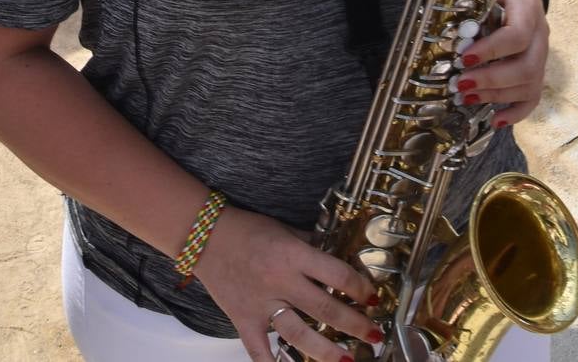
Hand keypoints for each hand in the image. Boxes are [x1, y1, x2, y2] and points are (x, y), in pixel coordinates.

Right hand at [194, 209, 382, 361]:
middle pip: (325, 309)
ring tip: (347, 360)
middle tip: (374, 335)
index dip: (360, 288)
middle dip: (354, 325)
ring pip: (298, 335)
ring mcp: (261, 304)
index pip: (336, 274)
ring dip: (326, 351)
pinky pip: (259, 350)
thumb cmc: (246, 229)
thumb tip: (337, 261)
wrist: (204, 236)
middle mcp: (280, 281)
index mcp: (292, 255)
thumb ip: (311, 246)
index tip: (373, 299)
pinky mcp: (243, 320)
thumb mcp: (285, 229)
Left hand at [457, 0, 550, 125]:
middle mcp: (540, 34)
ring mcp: (542, 54)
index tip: (464, 58)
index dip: (492, 50)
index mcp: (527, 8)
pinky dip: (516, 112)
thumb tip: (431, 4)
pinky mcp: (538, 69)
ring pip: (530, 85)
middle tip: (460, 84)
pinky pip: (534, 97)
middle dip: (491, 80)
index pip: (517, 35)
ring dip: (497, 96)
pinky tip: (495, 120)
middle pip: (527, 66)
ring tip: (467, 97)